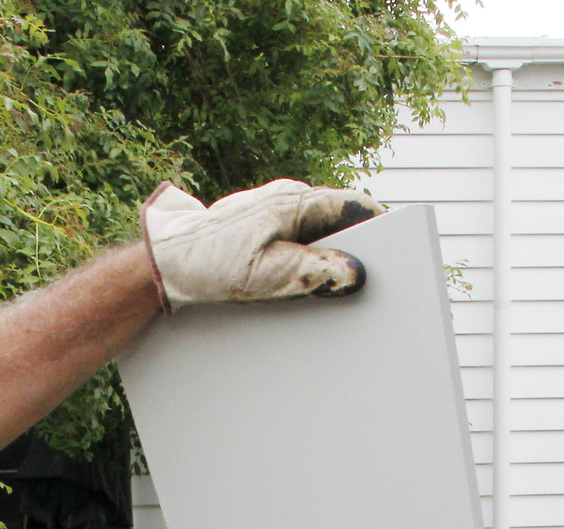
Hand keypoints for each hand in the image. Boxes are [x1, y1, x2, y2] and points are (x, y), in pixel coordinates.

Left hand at [141, 179, 383, 311]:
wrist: (165, 259)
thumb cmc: (207, 260)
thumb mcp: (264, 274)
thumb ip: (311, 273)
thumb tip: (355, 274)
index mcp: (294, 201)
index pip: (355, 206)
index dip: (381, 229)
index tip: (398, 254)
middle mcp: (288, 200)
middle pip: (340, 223)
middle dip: (358, 251)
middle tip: (371, 283)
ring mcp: (275, 213)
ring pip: (319, 235)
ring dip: (329, 260)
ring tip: (337, 292)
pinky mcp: (264, 230)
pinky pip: (298, 244)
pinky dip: (307, 264)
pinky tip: (305, 291)